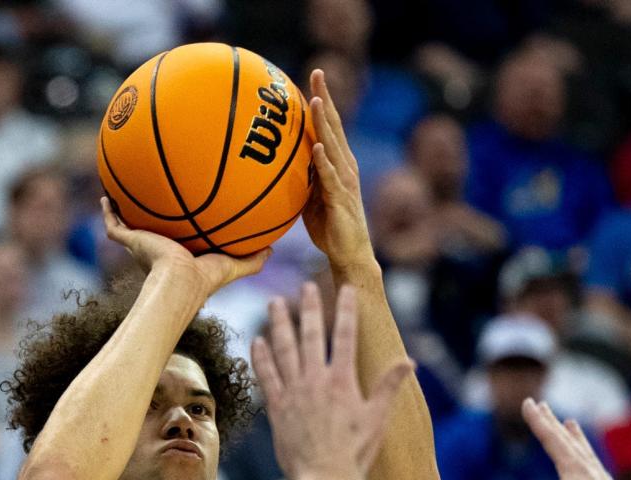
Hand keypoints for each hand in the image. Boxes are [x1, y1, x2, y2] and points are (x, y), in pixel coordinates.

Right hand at [101, 197, 269, 295]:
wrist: (180, 281)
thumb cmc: (206, 278)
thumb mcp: (234, 265)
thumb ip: (253, 259)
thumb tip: (273, 249)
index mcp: (180, 256)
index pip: (179, 241)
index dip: (180, 231)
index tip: (183, 216)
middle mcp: (159, 250)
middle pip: (152, 233)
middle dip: (150, 220)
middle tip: (151, 202)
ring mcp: (143, 246)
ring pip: (129, 226)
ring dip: (125, 211)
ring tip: (121, 193)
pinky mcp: (131, 241)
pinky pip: (114, 225)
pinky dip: (108, 212)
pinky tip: (105, 196)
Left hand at [251, 282, 412, 479]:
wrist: (326, 479)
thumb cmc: (355, 452)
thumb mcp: (377, 418)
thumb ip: (389, 386)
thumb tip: (410, 361)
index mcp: (342, 380)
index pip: (345, 335)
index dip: (346, 309)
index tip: (346, 288)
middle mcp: (315, 380)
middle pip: (310, 335)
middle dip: (309, 308)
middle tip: (306, 286)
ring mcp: (293, 392)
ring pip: (283, 350)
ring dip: (279, 324)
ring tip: (275, 303)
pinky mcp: (276, 408)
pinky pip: (266, 376)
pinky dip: (260, 357)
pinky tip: (257, 340)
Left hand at [300, 70, 375, 272]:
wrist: (350, 255)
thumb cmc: (330, 228)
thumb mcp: (310, 197)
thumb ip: (303, 176)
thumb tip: (280, 163)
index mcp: (339, 163)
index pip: (330, 125)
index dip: (322, 100)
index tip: (313, 77)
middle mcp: (346, 166)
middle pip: (335, 126)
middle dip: (325, 99)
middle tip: (317, 73)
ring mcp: (345, 181)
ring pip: (334, 146)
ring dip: (325, 123)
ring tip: (316, 101)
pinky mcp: (342, 199)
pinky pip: (331, 177)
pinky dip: (324, 161)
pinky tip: (317, 147)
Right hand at [483, 399, 630, 479]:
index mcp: (573, 468)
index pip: (550, 437)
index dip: (537, 419)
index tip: (528, 402)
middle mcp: (588, 467)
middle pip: (566, 438)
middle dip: (551, 421)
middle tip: (541, 404)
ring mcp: (600, 478)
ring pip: (584, 449)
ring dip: (574, 434)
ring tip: (570, 422)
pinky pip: (594, 463)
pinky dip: (587, 454)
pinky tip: (589, 461)